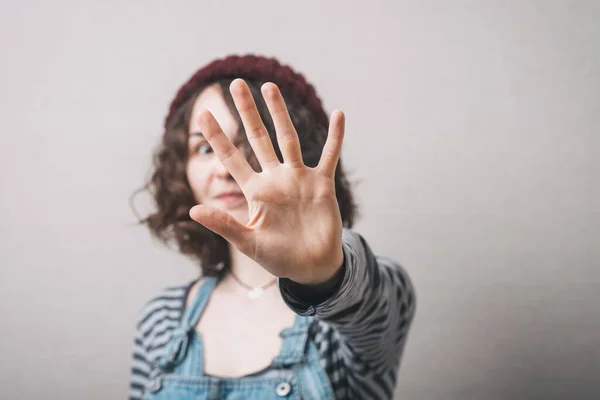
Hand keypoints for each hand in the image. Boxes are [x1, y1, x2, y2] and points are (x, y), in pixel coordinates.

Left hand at [189, 79, 344, 283]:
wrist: (312, 266)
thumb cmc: (278, 257)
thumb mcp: (248, 242)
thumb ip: (224, 225)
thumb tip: (192, 211)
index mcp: (256, 191)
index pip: (232, 159)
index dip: (218, 138)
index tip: (203, 116)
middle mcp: (275, 178)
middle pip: (258, 138)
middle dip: (247, 112)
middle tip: (235, 84)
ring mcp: (299, 179)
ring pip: (288, 138)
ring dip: (280, 113)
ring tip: (269, 86)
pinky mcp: (322, 184)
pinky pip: (329, 155)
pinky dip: (335, 137)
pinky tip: (338, 114)